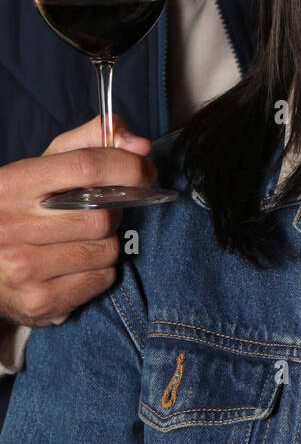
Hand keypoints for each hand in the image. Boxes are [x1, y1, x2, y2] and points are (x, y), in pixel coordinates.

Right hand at [0, 117, 156, 327]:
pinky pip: (102, 279)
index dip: (126, 166)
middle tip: (99, 211)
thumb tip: (140, 145)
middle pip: (102, 215)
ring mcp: (23, 269)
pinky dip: (100, 271)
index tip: (143, 171)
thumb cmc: (23, 209)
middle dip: (113, 211)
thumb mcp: (44, 166)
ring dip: (107, 243)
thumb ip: (91, 141)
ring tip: (82, 239)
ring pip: (107, 250)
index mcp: (10, 185)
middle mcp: (11, 227)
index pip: (86, 166)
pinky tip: (75, 265)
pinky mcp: (39, 301)